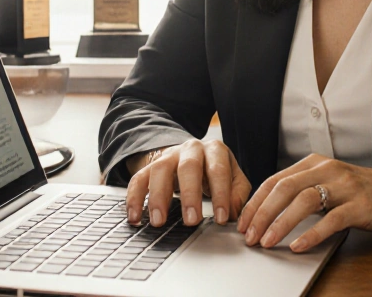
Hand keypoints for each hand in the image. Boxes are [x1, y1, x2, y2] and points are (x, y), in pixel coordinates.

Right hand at [125, 139, 251, 228]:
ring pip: (160, 170)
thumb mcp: (234, 178)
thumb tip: (232, 213)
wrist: (193, 154)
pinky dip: (134, 198)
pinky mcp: (150, 166)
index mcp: (215, 150)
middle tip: (191, 221)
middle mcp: (191, 149)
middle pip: (188, 167)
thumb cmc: (215, 171)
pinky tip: (134, 217)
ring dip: (158, 197)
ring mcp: (168, 156)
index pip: (218, 171)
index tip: (221, 219)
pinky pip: (138, 179)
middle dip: (189, 195)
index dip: (221, 195)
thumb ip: (237, 194)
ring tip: (159, 222)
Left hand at [237, 154, 371, 252]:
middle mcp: (327, 170)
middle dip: (262, 213)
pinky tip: (299, 246)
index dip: (256, 202)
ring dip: (281, 223)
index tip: (243, 222)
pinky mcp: (360, 205)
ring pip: (304, 200)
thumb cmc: (363, 190)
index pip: (276, 180)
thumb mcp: (330, 183)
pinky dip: (311, 233)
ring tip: (267, 241)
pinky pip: (331, 219)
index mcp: (315, 163)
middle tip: (249, 235)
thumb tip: (269, 214)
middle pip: (285, 188)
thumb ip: (305, 191)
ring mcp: (345, 186)